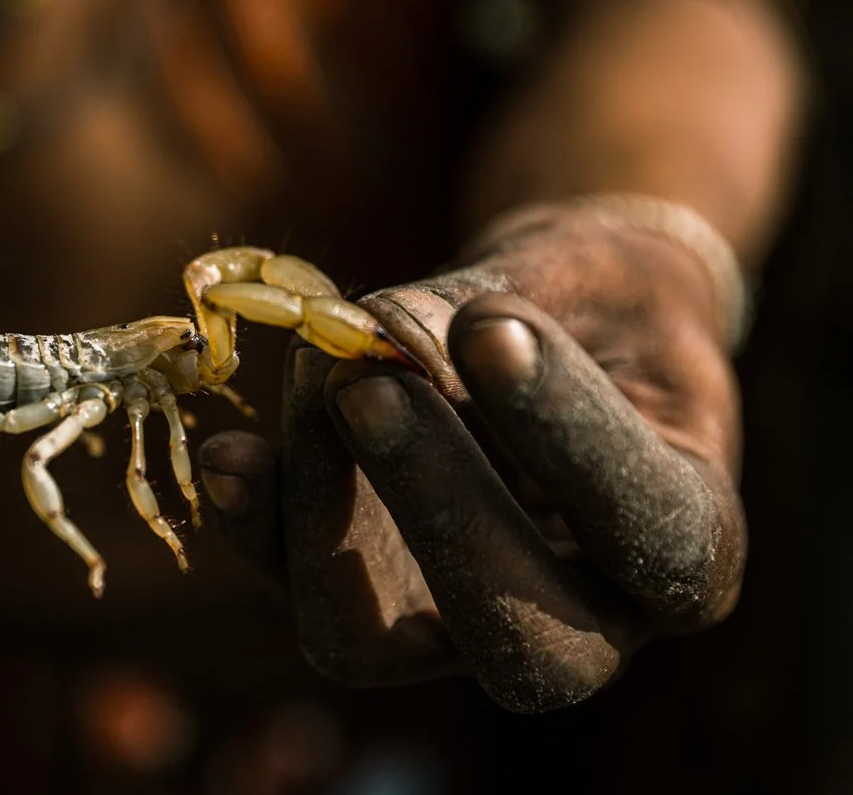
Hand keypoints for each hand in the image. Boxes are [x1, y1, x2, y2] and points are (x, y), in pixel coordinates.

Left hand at [199, 201, 745, 711]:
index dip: (566, 435)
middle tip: (368, 380)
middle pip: (519, 641)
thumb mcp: (570, 279)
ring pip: (369, 641)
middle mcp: (589, 621)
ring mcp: (461, 625)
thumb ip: (481, 306)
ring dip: (318, 509)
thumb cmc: (586, 301)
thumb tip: (371, 336)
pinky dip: (255, 525)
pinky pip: (293, 593)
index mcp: (690, 545)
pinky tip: (231, 454)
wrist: (546, 330)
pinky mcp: (366, 597)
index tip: (491, 327)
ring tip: (313, 367)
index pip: (647, 529)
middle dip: (431, 507)